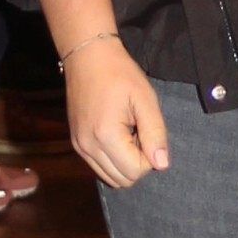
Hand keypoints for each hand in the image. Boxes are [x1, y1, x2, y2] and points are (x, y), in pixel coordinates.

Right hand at [64, 35, 168, 184]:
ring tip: (128, 134)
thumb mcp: (145, 100)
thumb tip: (161, 165)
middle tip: (139, 133)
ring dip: (125, 163)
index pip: (135, 171)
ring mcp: (79, 147)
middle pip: (122, 180)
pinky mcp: (76, 143)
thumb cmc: (121, 74)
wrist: (88, 57)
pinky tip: (116, 136)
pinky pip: (99, 167)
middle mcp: (88, 147)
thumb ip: (155, 133)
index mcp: (106, 136)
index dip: (149, 156)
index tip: (146, 130)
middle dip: (137, 163)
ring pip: (110, 178)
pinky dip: (112, 160)